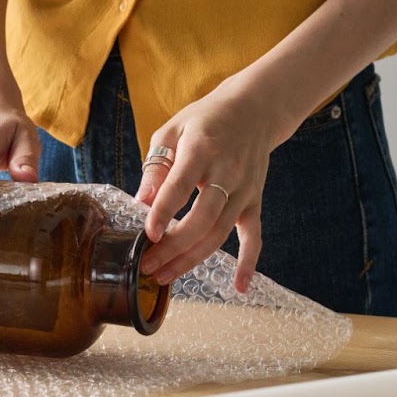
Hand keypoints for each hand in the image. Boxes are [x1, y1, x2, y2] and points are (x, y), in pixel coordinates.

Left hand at [134, 80, 295, 293]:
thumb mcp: (172, 130)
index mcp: (202, 149)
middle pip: (202, 219)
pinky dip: (248, 262)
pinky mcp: (255, 201)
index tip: (147, 235)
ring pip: (220, 233)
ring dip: (192, 259)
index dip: (163, 212)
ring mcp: (244, 190)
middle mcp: (227, 172)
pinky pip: (254, 236)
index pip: (181, 186)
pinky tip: (238, 286)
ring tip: (164, 276)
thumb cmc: (205, 120)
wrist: (254, 110)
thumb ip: (156, 166)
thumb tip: (141, 202)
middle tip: (147, 266)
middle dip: (173, 247)